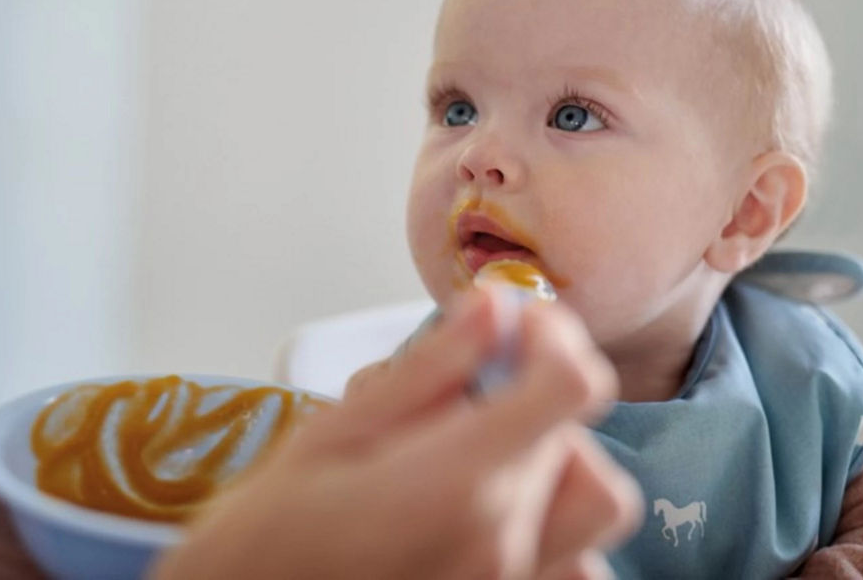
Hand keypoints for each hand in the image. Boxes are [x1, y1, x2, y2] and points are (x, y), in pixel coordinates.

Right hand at [154, 288, 640, 579]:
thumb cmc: (266, 539)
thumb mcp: (331, 435)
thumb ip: (425, 371)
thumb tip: (493, 309)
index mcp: (456, 484)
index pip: (570, 387)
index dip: (552, 336)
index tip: (514, 323)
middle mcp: (502, 542)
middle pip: (578, 437)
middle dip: (537, 390)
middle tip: (476, 384)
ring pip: (596, 504)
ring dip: (557, 460)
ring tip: (484, 450)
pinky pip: (577, 566)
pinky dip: (557, 527)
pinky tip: (494, 511)